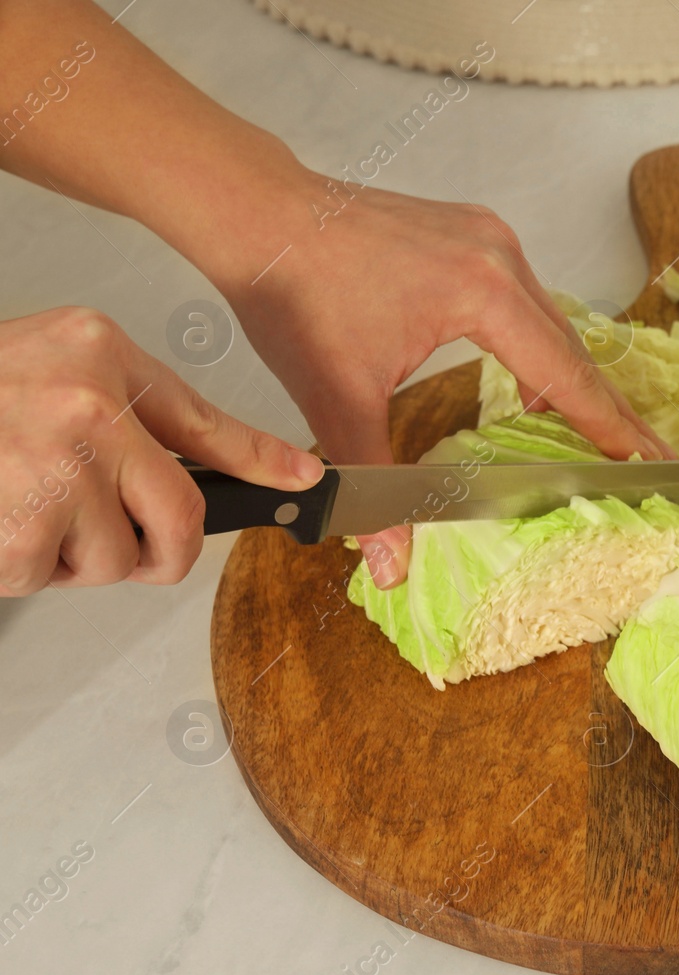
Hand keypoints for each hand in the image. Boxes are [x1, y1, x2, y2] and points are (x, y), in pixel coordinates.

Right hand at [0, 307, 324, 595]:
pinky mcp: (17, 523)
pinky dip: (23, 568)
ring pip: (115, 560)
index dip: (264, 466)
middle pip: (179, 520)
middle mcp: (84, 406)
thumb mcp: (69, 363)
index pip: (207, 424)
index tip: (311, 487)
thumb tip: (269, 466)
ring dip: (74, 558)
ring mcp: (50, 466)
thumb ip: (159, 414)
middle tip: (127, 545)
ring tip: (27, 510)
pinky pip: (48, 576)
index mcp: (99, 355)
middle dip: (160, 552)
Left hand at [215, 179, 671, 588]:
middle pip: (573, 348)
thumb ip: (374, 479)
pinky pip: (529, 299)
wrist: (259, 211)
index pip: (565, 374)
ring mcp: (491, 238)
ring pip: (553, 322)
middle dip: (608, 409)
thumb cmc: (293, 292)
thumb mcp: (336, 399)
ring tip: (601, 431)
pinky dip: (542, 345)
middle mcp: (501, 256)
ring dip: (574, 379)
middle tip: (649, 455)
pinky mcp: (475, 234)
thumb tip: (388, 563)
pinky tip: (537, 382)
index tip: (647, 461)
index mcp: (483, 293)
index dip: (608, 426)